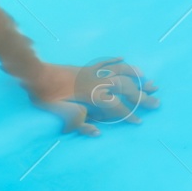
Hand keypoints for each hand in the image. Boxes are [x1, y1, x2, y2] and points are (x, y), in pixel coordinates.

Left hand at [21, 57, 158, 135]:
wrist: (35, 75)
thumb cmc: (46, 97)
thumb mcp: (60, 115)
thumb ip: (79, 124)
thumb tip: (97, 132)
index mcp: (93, 95)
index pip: (117, 107)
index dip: (129, 115)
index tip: (139, 121)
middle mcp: (97, 82)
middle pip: (125, 88)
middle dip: (142, 96)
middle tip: (156, 102)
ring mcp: (92, 72)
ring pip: (119, 72)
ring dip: (135, 76)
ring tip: (148, 80)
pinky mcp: (85, 66)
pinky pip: (103, 61)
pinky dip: (114, 60)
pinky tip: (123, 58)